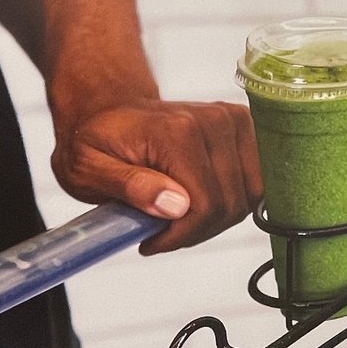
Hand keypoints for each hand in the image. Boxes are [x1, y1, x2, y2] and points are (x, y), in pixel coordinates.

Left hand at [51, 99, 261, 253]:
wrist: (110, 106)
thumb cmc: (97, 139)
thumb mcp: (88, 169)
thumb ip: (129, 187)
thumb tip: (175, 206)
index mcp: (176, 132)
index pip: (204, 204)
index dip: (181, 235)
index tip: (152, 241)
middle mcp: (213, 121)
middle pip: (230, 203)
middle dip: (197, 230)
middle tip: (163, 233)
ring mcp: (233, 120)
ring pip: (250, 194)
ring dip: (219, 217)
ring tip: (182, 218)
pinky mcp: (244, 125)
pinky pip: (257, 179)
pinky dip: (236, 198)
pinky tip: (204, 200)